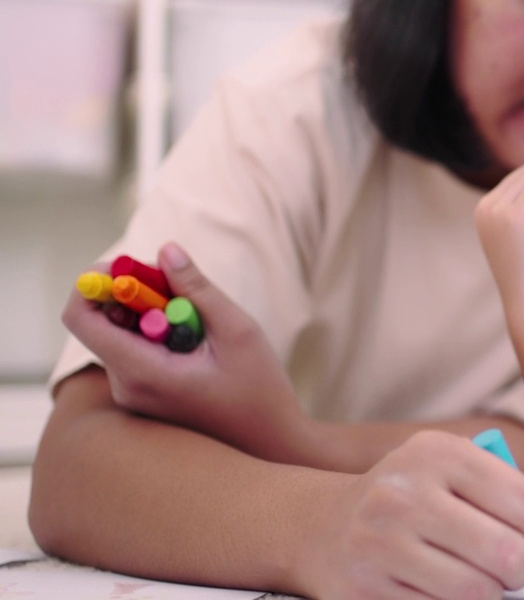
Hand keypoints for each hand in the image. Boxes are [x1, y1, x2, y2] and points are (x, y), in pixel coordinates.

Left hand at [61, 242, 310, 463]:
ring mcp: (133, 395)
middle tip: (176, 281)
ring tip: (198, 316)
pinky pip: (136, 351)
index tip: (133, 265)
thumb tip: (165, 250)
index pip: (82, 318)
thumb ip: (199, 289)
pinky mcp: (144, 396)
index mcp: (142, 372)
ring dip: (151, 311)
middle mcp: (126, 387)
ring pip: (122, 334)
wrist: (271, 443)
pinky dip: (158, 331)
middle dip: (134, 291)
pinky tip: (197, 338)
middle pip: (104, 321)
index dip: (97, 282)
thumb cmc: (261, 392)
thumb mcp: (238, 332)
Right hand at [296, 431, 523, 599]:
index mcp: (440, 452)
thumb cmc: (419, 502)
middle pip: (508, 553)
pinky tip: (439, 590)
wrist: (324, 526)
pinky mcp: (363, 587)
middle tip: (510, 572)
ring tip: (476, 579)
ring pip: (477, 592)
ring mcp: (379, 540)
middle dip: (522, 573)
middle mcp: (405, 489)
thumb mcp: (474, 481)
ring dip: (490, 595)